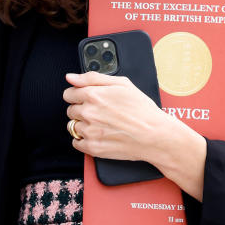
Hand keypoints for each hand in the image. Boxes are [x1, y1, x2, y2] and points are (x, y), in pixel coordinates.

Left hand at [64, 71, 206, 198]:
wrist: (155, 135)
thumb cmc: (143, 110)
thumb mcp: (122, 84)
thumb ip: (92, 78)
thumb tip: (71, 78)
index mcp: (93, 95)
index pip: (69, 94)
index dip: (77, 96)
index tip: (85, 100)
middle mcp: (88, 113)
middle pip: (71, 110)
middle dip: (82, 110)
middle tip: (99, 113)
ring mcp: (89, 131)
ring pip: (73, 126)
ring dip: (83, 125)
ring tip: (102, 125)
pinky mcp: (92, 147)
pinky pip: (76, 143)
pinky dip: (84, 140)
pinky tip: (98, 136)